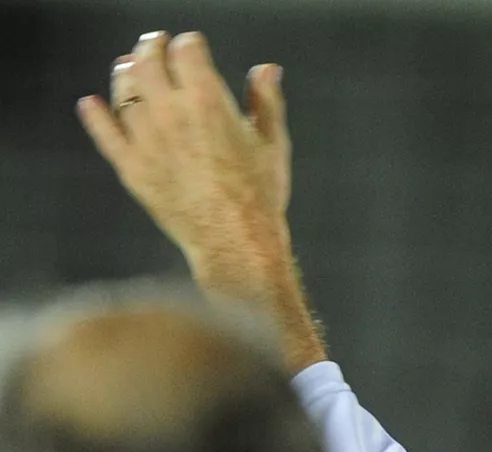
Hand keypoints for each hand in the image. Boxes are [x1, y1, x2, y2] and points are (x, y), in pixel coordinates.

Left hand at [77, 31, 322, 369]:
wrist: (237, 242)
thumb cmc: (261, 195)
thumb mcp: (272, 143)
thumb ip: (266, 100)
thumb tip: (267, 69)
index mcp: (208, 100)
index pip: (186, 50)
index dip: (188, 44)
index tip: (190, 46)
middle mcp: (170, 112)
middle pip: (148, 61)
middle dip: (151, 48)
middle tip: (153, 46)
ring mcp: (146, 139)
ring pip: (123, 90)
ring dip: (126, 74)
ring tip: (129, 69)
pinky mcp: (131, 166)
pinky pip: (104, 132)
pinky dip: (95, 115)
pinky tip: (92, 105)